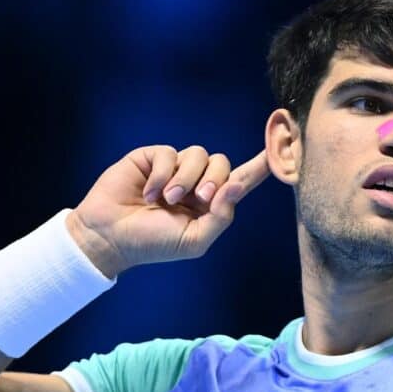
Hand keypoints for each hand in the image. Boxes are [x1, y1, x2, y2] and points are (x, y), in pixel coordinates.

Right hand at [65, 145, 269, 278]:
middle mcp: (196, 182)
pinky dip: (162, 175)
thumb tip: (236, 186)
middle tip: (196, 199)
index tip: (281, 147)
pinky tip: (148, 192)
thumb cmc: (153, 244)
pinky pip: (170, 153)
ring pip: (198, 155)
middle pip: (222, 163)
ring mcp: (175, 168)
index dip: (261, 165)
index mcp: (210, 203)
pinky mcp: (153, 157)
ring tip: (165, 200)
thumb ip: (221, 216)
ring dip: (184, 179)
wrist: (111, 236)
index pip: (241, 180)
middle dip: (213, 180)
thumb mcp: (195, 240)